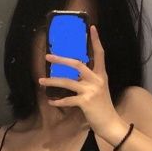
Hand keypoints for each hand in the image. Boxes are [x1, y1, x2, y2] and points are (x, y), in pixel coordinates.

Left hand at [38, 24, 127, 142]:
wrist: (110, 123)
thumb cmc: (103, 106)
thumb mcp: (99, 89)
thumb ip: (88, 80)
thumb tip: (72, 73)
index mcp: (101, 75)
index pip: (100, 54)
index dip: (96, 40)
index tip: (92, 27)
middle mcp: (97, 80)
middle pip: (77, 64)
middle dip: (61, 60)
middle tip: (48, 57)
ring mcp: (91, 91)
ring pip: (68, 82)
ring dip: (52, 81)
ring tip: (41, 81)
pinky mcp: (86, 102)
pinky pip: (68, 100)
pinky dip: (58, 101)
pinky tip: (51, 101)